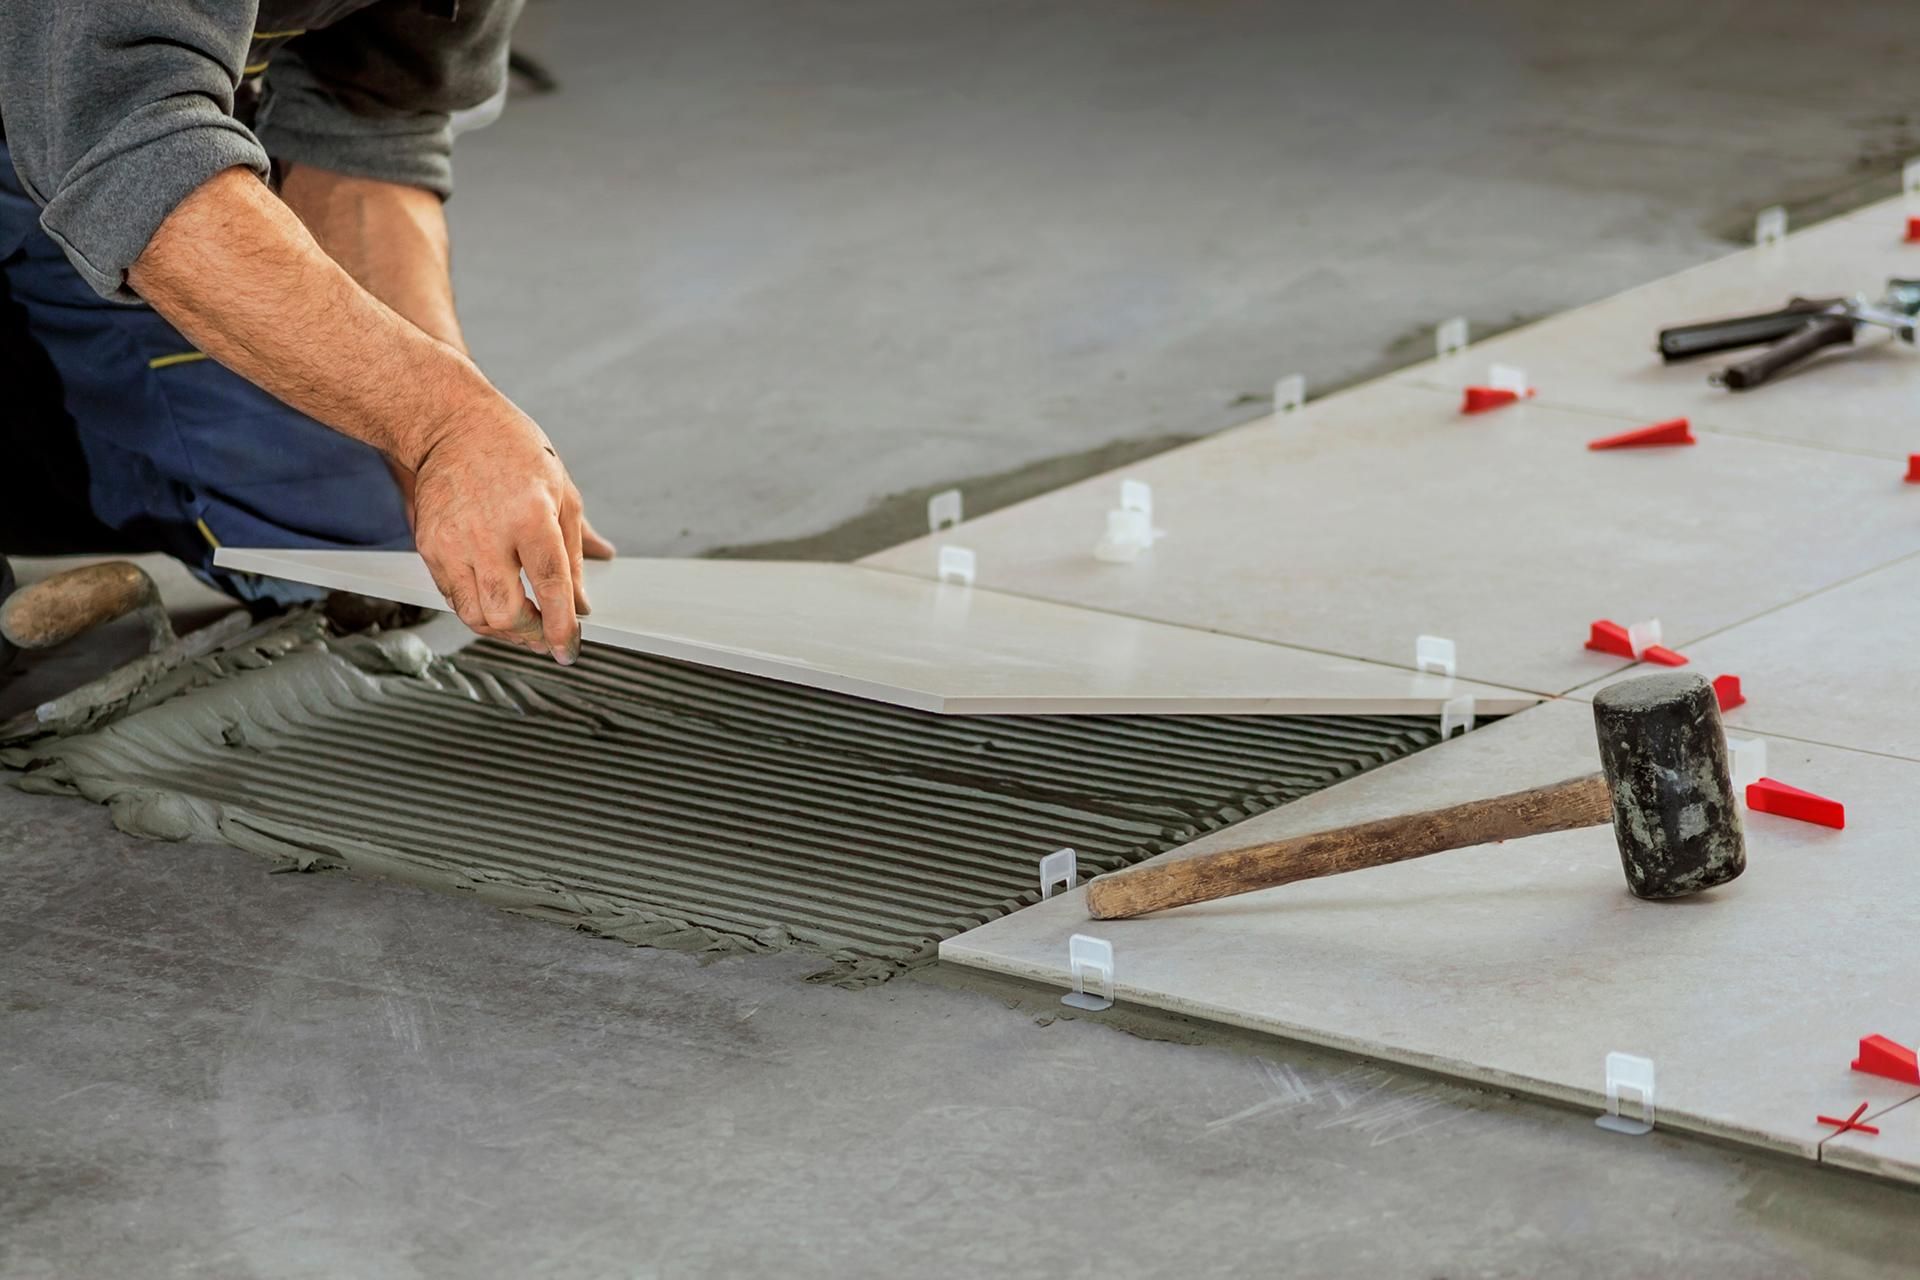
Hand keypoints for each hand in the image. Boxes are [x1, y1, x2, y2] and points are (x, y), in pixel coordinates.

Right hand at [408, 390, 614, 662]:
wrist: (448, 423)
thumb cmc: (512, 450)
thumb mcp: (561, 490)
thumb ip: (575, 550)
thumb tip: (585, 600)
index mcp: (530, 515)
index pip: (549, 585)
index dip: (562, 625)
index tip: (570, 649)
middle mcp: (487, 532)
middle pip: (506, 613)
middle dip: (531, 635)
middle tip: (547, 636)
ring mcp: (452, 542)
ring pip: (475, 615)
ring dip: (503, 630)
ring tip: (524, 623)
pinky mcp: (429, 548)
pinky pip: (453, 598)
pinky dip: (478, 609)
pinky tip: (496, 600)